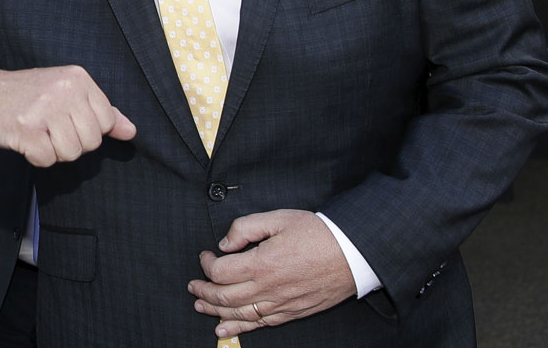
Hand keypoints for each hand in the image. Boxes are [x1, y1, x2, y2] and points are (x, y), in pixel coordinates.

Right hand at [0, 66, 134, 166]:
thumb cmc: (25, 96)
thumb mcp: (65, 94)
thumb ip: (100, 111)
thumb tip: (130, 131)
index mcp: (77, 78)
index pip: (106, 122)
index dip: (87, 130)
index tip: (64, 119)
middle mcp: (63, 89)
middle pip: (91, 142)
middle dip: (70, 143)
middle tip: (47, 127)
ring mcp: (44, 108)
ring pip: (71, 153)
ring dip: (52, 151)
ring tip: (36, 132)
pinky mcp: (25, 128)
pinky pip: (47, 160)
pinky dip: (35, 157)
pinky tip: (23, 139)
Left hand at [187, 209, 356, 337]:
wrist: (354, 254)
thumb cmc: (318, 234)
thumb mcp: (278, 218)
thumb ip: (246, 227)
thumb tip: (225, 243)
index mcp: (262, 264)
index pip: (220, 272)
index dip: (206, 264)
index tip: (206, 256)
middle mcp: (268, 288)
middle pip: (224, 297)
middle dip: (203, 292)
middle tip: (193, 286)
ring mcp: (280, 304)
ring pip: (238, 314)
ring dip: (214, 312)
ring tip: (200, 307)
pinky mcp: (292, 312)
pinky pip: (260, 324)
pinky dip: (239, 328)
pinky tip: (224, 330)